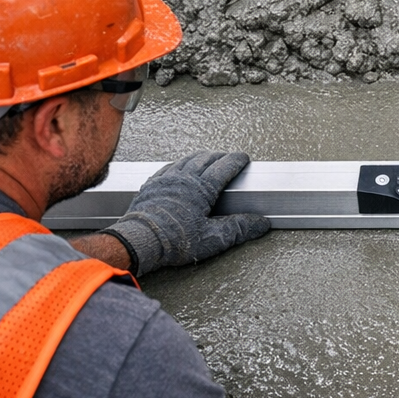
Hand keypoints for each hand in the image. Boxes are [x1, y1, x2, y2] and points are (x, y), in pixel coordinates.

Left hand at [103, 152, 269, 276]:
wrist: (138, 241)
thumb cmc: (173, 241)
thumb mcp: (212, 239)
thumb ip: (238, 229)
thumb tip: (260, 224)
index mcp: (203, 187)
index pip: (225, 166)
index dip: (237, 160)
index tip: (244, 159)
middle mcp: (186, 177)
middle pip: (207, 158)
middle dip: (221, 156)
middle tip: (228, 159)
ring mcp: (167, 179)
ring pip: (188, 159)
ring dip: (201, 157)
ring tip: (207, 159)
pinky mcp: (152, 184)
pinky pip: (169, 166)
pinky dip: (180, 163)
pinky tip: (180, 168)